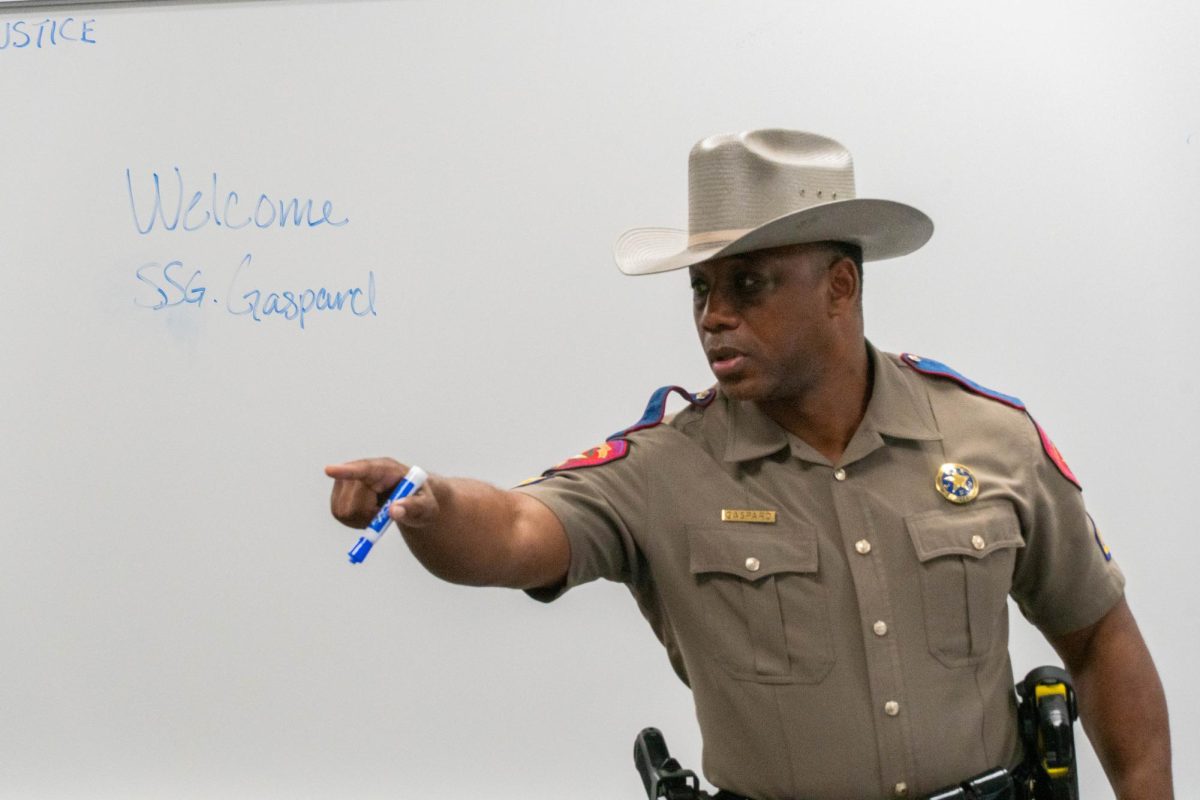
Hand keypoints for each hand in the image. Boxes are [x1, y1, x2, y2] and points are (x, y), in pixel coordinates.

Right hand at [324, 458, 439, 528]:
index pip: (364, 468)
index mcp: (385, 468)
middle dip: (367, 515)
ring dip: (361, 519)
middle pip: (351, 503)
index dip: (346, 471)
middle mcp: (362, 470)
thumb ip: (414, 507)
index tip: (329, 470)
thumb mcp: (426, 506)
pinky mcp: (340, 491)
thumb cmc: (421, 499)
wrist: (412, 499)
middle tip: (384, 512)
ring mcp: (348, 480)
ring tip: (378, 512)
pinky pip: (339, 514)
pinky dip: (354, 521)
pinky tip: (368, 514)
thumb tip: (394, 510)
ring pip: (342, 511)